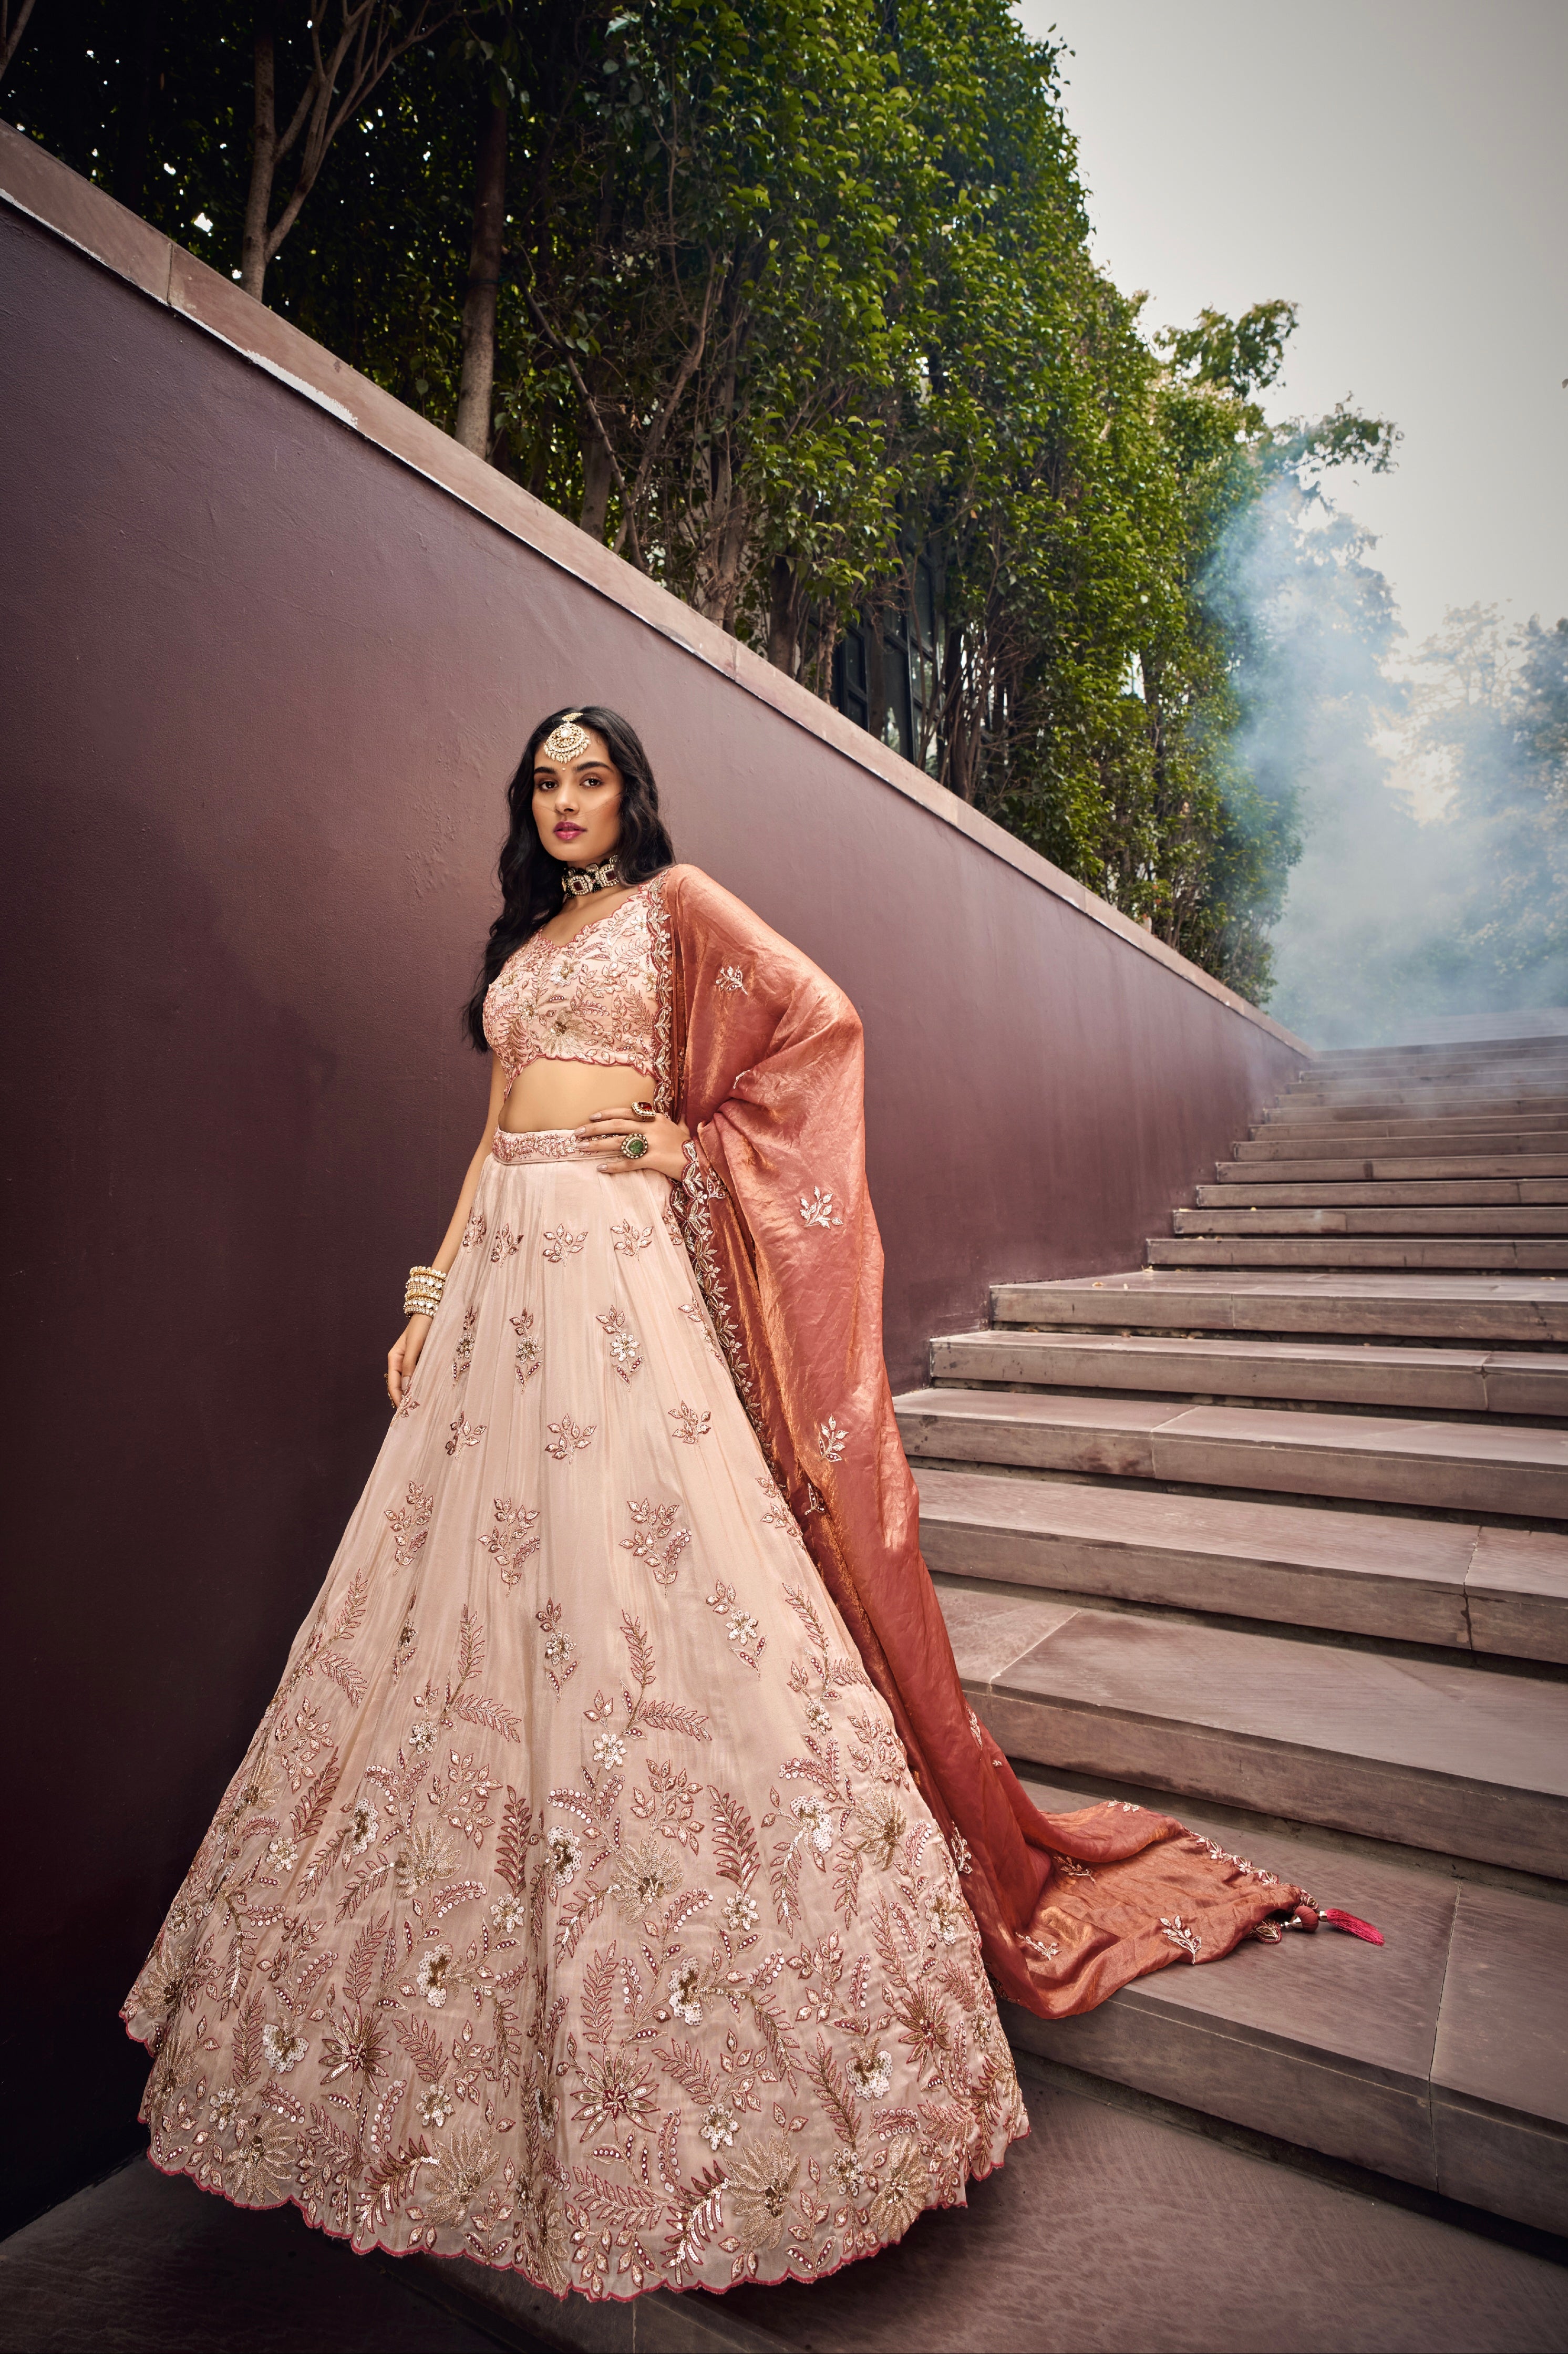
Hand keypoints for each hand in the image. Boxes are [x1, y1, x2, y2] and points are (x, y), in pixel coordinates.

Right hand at [387, 1314, 431, 1407]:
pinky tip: (431, 1394)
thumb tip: (407, 1387)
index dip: (398, 1399)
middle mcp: (402, 1363)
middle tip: (415, 1416)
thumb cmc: (422, 1325)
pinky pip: (421, 1376)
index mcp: (394, 1359)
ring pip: (412, 1382)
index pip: (394, 1384)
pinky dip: (424, 1385)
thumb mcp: (415, 1345)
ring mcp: (412, 1362)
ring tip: (423, 1409)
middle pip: (401, 1386)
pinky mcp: (423, 1361)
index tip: (404, 1411)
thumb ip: (410, 1364)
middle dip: (407, 1400)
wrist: (433, 1311)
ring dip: (416, 1394)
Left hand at [574, 1104, 690, 1180]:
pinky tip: (601, 1168)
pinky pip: (628, 1163)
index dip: (606, 1113)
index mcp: (655, 1118)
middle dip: (594, 1128)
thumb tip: (679, 1114)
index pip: (625, 1111)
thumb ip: (676, 1120)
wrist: (702, 1160)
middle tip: (577, 1133)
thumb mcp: (681, 1127)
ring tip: (582, 1148)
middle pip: (616, 1125)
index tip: (592, 1117)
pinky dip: (613, 1166)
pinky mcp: (653, 1159)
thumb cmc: (689, 1145)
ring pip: (618, 1142)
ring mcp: (652, 1143)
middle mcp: (651, 1127)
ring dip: (597, 1145)